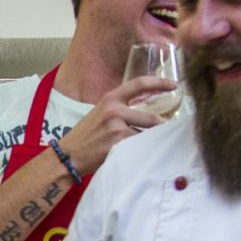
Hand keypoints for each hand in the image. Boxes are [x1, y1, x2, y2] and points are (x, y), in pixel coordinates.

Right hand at [60, 75, 174, 174]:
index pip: (140, 84)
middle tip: (163, 135)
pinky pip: (139, 146)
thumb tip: (145, 113)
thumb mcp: (100, 114)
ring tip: (145, 148)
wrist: (67, 156)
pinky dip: (141, 151)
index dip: (159, 83)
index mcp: (110, 98)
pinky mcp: (118, 142)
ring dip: (149, 142)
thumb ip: (120, 109)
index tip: (174, 85)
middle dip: (160, 128)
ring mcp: (116, 126)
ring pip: (146, 133)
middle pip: (151, 117)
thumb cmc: (84, 138)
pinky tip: (135, 156)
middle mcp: (114, 109)